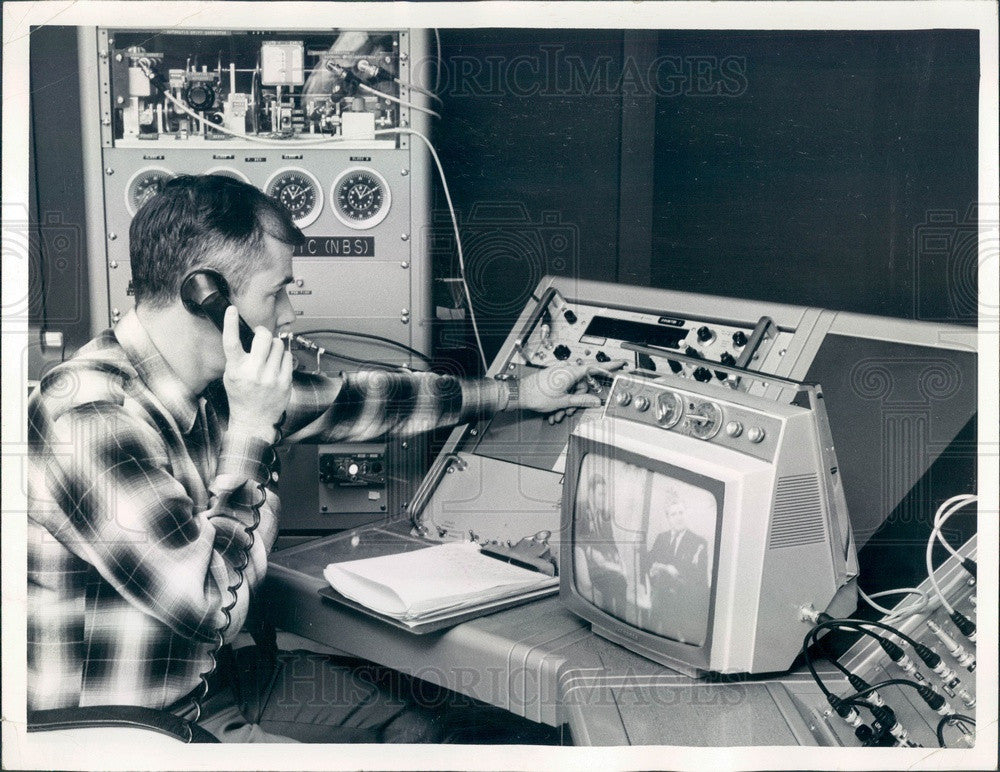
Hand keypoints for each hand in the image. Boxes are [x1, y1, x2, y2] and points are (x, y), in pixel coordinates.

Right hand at [222, 307, 292, 432]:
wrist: (254, 420)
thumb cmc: (241, 396)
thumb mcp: (231, 376)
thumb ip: (238, 357)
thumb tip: (245, 335)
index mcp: (236, 370)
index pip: (231, 342)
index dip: (230, 324)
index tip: (232, 310)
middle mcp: (253, 372)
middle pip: (263, 337)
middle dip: (262, 332)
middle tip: (260, 335)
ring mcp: (271, 377)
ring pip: (278, 344)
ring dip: (273, 345)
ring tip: (269, 355)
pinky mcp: (285, 382)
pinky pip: (287, 357)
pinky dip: (282, 357)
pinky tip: (277, 365)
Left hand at [517, 360, 626, 422]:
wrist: (520, 394)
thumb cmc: (537, 395)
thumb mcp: (564, 401)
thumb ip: (582, 400)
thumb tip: (595, 400)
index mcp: (571, 372)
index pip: (595, 367)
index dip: (609, 367)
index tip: (620, 363)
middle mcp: (566, 369)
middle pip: (582, 384)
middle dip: (578, 399)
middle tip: (571, 409)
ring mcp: (559, 372)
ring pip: (572, 388)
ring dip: (568, 402)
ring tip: (559, 412)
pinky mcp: (554, 376)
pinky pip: (564, 387)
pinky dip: (562, 398)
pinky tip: (555, 409)